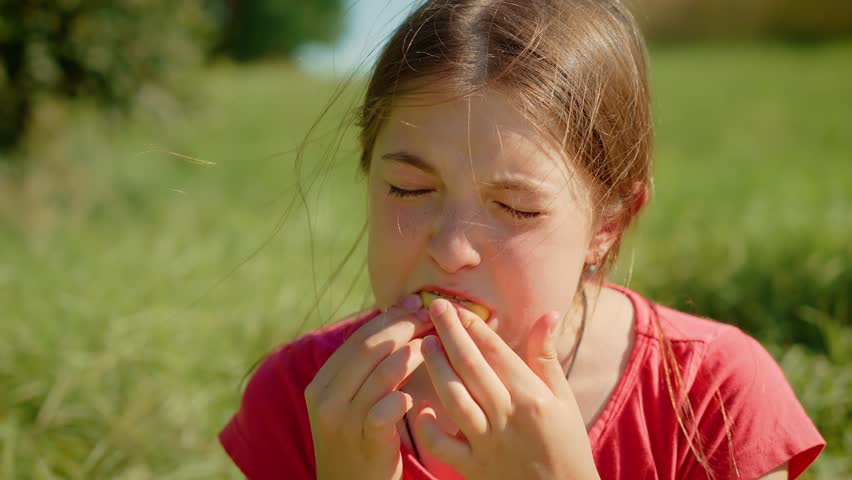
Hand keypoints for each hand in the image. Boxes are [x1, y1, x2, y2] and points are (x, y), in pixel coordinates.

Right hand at [305, 295, 432, 479]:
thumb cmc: (359, 439)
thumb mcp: (350, 402)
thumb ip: (365, 367)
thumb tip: (395, 317)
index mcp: (321, 384)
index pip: (357, 339)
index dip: (388, 318)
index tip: (414, 303)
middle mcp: (325, 400)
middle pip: (369, 350)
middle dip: (403, 328)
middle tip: (429, 317)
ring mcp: (343, 422)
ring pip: (380, 376)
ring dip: (411, 356)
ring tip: (433, 345)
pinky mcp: (364, 443)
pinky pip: (384, 411)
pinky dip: (402, 397)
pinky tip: (417, 393)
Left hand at [414, 299, 599, 479]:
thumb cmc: (567, 445)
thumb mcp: (564, 399)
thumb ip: (547, 357)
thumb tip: (548, 314)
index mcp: (531, 396)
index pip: (496, 352)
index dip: (473, 326)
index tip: (455, 306)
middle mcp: (507, 416)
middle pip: (471, 367)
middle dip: (450, 333)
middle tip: (434, 308)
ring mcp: (488, 443)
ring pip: (455, 398)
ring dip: (437, 369)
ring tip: (425, 345)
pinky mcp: (473, 468)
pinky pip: (443, 446)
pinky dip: (429, 427)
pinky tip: (422, 408)